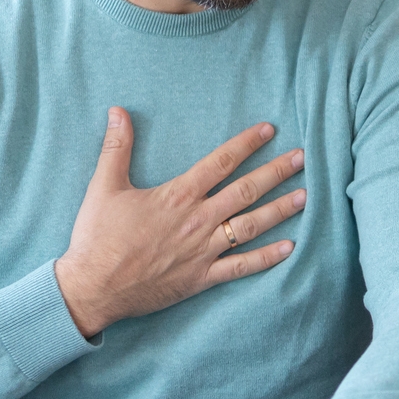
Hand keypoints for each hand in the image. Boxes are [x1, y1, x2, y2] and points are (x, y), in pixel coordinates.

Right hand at [54, 110, 305, 337]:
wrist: (93, 287)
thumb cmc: (97, 237)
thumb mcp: (104, 186)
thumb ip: (116, 147)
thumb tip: (117, 111)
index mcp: (178, 196)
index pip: (220, 162)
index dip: (247, 143)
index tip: (269, 130)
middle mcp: (198, 220)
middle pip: (246, 191)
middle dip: (276, 172)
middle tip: (301, 159)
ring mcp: (203, 250)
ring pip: (251, 226)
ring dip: (279, 210)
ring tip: (304, 197)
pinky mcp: (202, 278)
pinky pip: (242, 267)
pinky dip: (267, 258)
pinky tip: (289, 247)